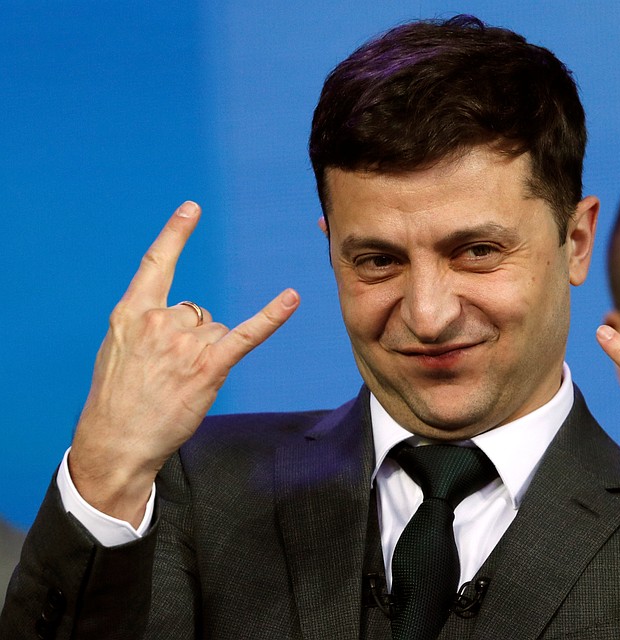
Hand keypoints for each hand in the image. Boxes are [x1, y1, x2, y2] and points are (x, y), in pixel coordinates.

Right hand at [69, 202, 299, 524]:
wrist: (116, 440)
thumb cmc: (117, 398)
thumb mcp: (117, 349)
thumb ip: (143, 324)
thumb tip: (175, 315)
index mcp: (131, 313)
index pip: (155, 264)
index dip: (175, 234)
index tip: (192, 208)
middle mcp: (158, 321)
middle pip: (196, 310)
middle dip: (191, 337)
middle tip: (169, 370)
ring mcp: (184, 344)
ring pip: (215, 329)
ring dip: (207, 353)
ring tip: (181, 381)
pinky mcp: (208, 367)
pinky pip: (246, 334)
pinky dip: (271, 317)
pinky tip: (291, 299)